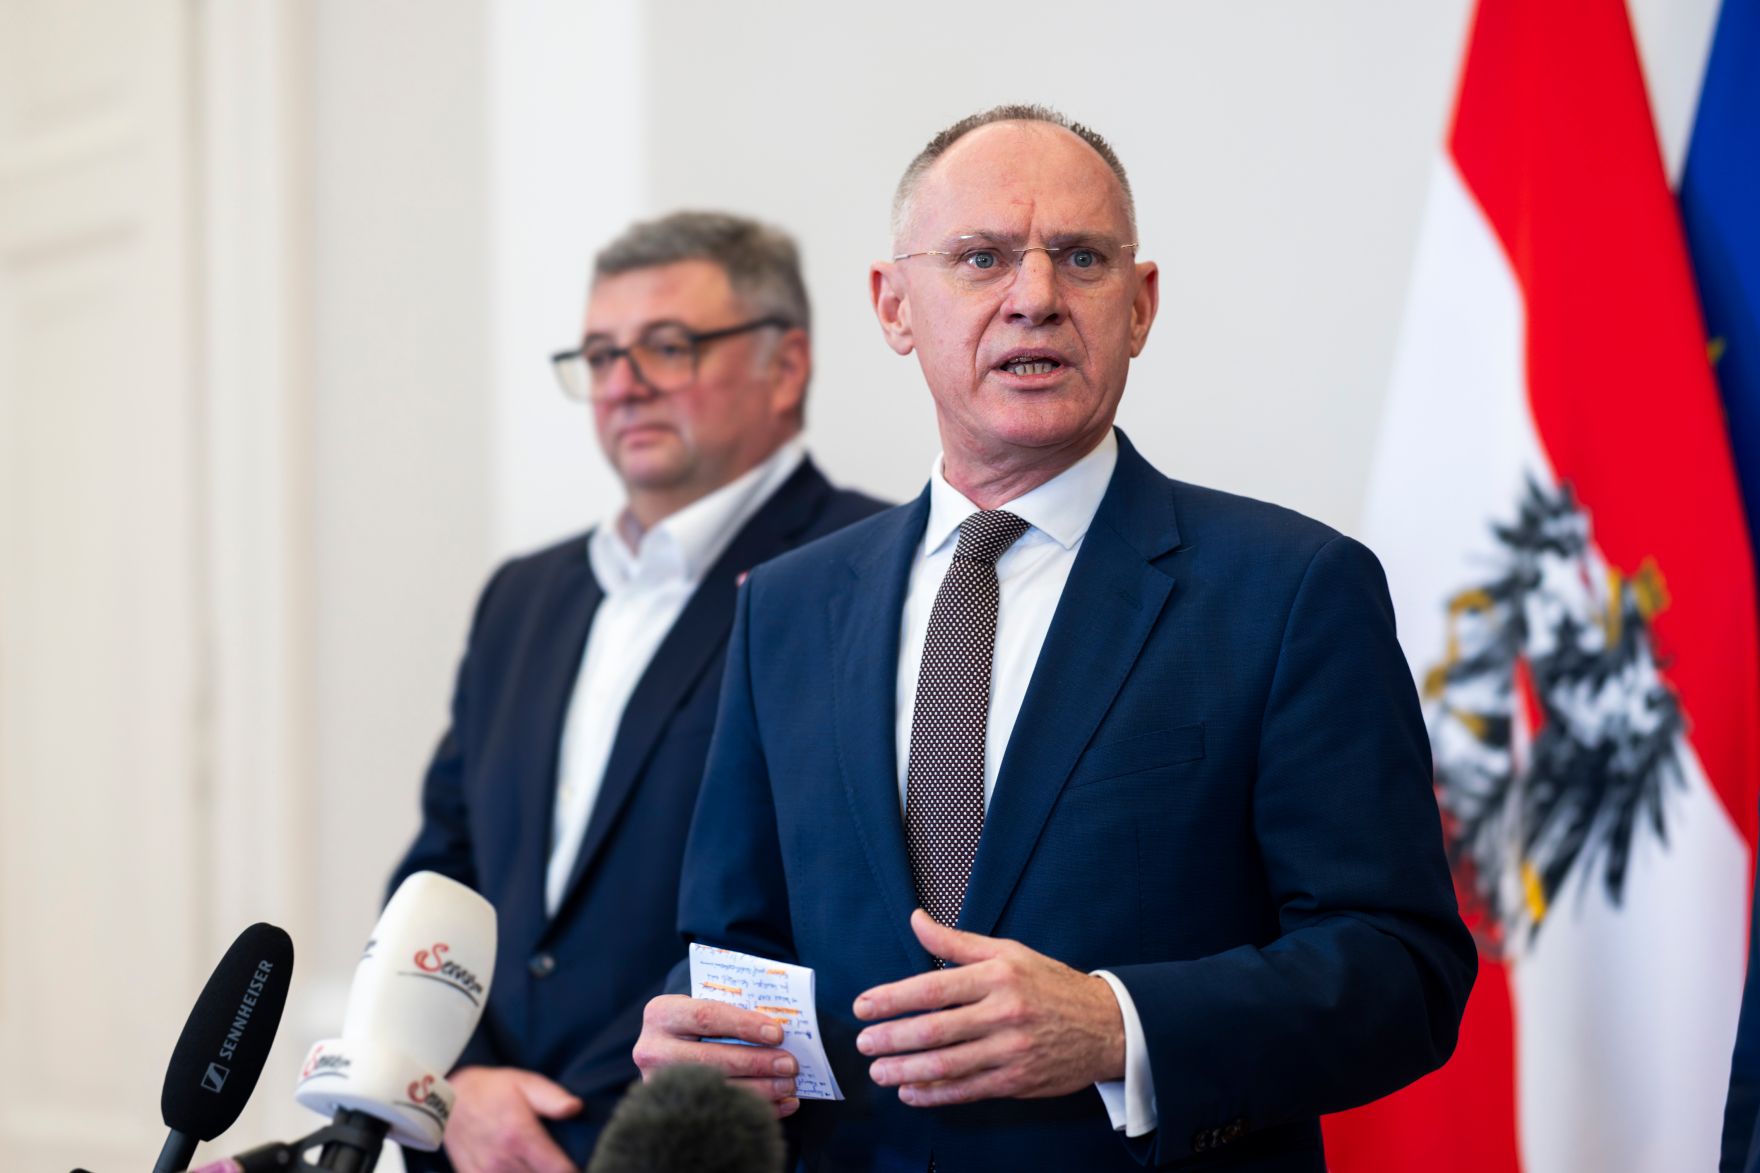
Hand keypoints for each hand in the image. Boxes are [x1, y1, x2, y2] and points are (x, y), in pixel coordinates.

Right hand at [441, 1066, 580, 1172]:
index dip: (573, 1170)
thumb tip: (576, 1108)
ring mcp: (486, 1172)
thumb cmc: (492, 1089)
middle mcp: (502, 1159)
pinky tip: (516, 1168)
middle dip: (552, 1172)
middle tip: (553, 1161)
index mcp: (520, 1135)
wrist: (450, 1099)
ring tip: (535, 1163)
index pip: (558, 1170)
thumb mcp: (526, 1082)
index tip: (577, 1165)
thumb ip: (553, 1098)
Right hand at [633, 994, 802, 1117]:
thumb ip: (734, 1010)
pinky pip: (720, 1113)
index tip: (777, 1033)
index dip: (743, 1025)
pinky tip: (782, 1104)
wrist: (670, 1046)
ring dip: (760, 1089)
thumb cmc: (701, 1022)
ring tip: (789, 1085)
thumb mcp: (706, 1005)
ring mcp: (659, 1085)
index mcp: (661, 1014)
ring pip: (716, 1090)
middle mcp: (653, 1051)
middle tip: (789, 1064)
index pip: (706, 1016)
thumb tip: (780, 1026)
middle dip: (756, 1062)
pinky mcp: (672, 1111)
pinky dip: (757, 1109)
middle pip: (711, 1058)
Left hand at [852, 909, 1126, 1107]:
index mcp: (997, 976)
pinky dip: (935, 1094)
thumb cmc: (1050, 984)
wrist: (1106, 1026)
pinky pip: (967, 1090)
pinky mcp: (1017, 1080)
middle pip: (934, 1030)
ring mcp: (1010, 1050)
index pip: (932, 988)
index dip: (892, 999)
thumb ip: (956, 942)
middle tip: (863, 1043)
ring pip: (947, 1065)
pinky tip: (911, 1092)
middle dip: (891, 1038)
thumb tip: (915, 920)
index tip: (863, 1006)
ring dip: (905, 1070)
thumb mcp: (1008, 952)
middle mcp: (1003, 1013)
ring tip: (878, 1071)